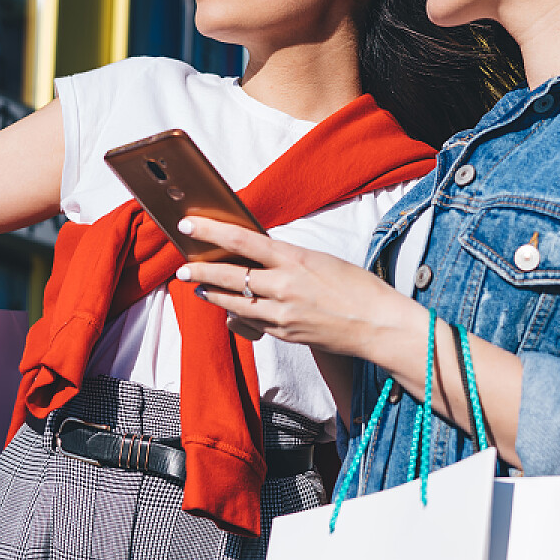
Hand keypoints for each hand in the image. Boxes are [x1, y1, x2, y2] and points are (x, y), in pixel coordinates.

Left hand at [173, 216, 417, 355]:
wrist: (377, 325)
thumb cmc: (357, 288)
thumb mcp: (321, 260)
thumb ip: (288, 259)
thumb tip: (260, 256)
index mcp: (294, 259)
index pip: (242, 240)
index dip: (211, 231)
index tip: (188, 225)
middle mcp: (283, 286)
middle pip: (229, 274)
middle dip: (200, 268)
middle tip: (182, 264)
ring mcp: (281, 313)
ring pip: (233, 301)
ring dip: (211, 292)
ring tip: (197, 285)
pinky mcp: (283, 334)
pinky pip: (252, 320)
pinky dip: (237, 311)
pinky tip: (229, 307)